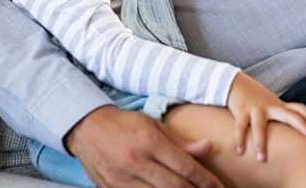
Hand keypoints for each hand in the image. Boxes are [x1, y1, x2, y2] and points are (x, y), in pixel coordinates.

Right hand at [64, 105, 222, 187]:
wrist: (86, 128)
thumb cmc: (124, 124)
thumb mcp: (153, 124)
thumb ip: (180, 141)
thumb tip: (208, 148)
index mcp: (149, 140)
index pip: (185, 166)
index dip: (205, 179)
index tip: (219, 187)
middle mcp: (136, 161)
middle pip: (175, 186)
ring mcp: (123, 178)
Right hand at [225, 72, 305, 161]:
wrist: (235, 82)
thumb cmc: (255, 99)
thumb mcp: (271, 105)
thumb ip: (282, 116)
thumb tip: (296, 136)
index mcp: (278, 106)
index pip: (299, 109)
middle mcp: (270, 106)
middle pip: (289, 114)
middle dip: (300, 124)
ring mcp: (256, 108)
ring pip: (259, 126)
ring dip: (260, 143)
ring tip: (261, 159)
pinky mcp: (242, 110)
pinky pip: (240, 126)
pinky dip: (239, 139)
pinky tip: (239, 151)